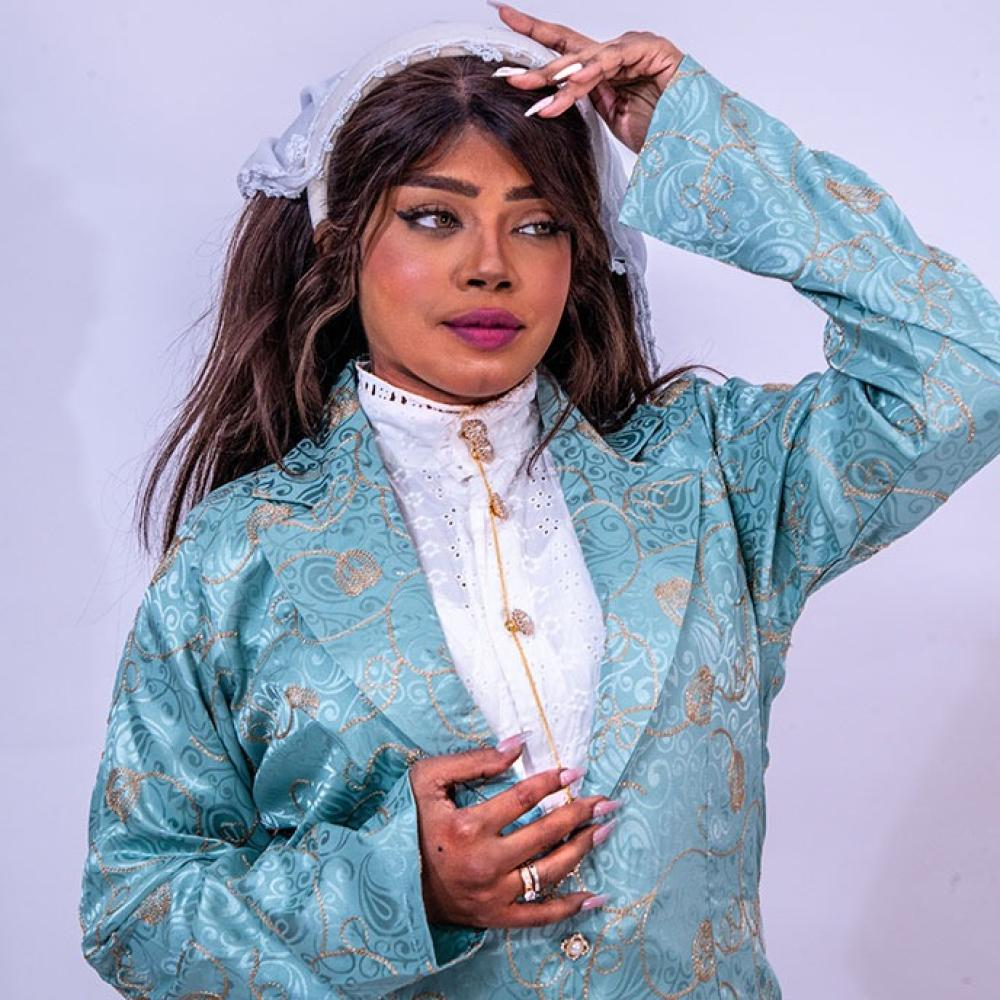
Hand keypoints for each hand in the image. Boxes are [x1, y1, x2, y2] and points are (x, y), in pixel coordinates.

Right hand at [409, 741, 617, 927]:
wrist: (392, 880)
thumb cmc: (411, 822)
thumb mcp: (429, 780)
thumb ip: (474, 761)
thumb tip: (518, 745)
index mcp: (467, 826)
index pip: (522, 799)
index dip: (551, 782)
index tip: (573, 772)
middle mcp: (484, 863)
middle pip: (544, 833)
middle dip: (580, 814)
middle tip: (605, 800)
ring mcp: (493, 894)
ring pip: (550, 871)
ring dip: (583, 848)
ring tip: (605, 828)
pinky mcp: (496, 917)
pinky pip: (541, 916)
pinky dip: (571, 907)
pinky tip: (596, 896)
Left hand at [488, 2, 682, 153]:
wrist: (690, 143)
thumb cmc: (655, 132)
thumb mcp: (608, 118)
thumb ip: (585, 100)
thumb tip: (552, 96)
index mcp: (604, 68)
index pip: (563, 47)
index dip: (532, 32)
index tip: (501, 15)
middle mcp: (616, 52)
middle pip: (568, 50)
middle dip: (535, 62)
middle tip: (507, 73)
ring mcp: (635, 47)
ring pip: (587, 59)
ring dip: (558, 77)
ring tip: (533, 90)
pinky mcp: (653, 49)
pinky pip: (612, 61)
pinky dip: (590, 73)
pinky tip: (571, 84)